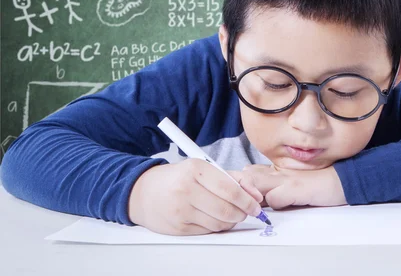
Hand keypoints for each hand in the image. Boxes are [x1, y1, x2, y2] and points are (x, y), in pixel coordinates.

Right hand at [128, 160, 262, 235]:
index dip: (248, 201)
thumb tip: (256, 195)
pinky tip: (214, 218)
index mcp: (196, 170)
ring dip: (231, 221)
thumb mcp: (204, 169)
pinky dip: (217, 227)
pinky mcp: (178, 227)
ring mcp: (181, 210)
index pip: (230, 190)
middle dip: (242, 213)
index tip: (256, 205)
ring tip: (230, 213)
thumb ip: (234, 178)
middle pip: (227, 210)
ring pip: (219, 224)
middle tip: (246, 211)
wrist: (143, 193)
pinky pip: (208, 231)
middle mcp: (186, 190)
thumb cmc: (178, 179)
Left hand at [232, 165, 346, 209]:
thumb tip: (256, 197)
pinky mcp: (296, 189)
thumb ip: (275, 185)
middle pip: (248, 176)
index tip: (240, 193)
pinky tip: (279, 208)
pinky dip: (274, 205)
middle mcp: (279, 172)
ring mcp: (287, 179)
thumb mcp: (292, 181)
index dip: (242, 183)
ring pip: (257, 184)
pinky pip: (275, 198)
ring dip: (254, 197)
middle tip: (243, 203)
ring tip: (256, 208)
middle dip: (242, 190)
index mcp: (277, 170)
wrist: (341, 181)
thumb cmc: (318, 184)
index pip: (250, 172)